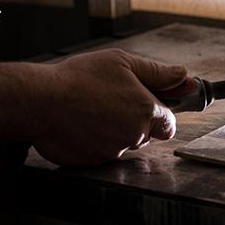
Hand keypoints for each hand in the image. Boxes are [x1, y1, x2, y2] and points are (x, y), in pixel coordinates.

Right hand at [31, 49, 186, 165]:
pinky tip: (81, 123)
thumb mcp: (122, 62)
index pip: (169, 122)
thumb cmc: (79, 78)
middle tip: (110, 101)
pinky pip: (102, 152)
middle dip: (135, 121)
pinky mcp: (94, 162)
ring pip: (124, 144)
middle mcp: (134, 134)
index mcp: (146, 110)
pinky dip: (94, 141)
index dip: (160, 113)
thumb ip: (156, 72)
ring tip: (92, 110)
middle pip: (146, 134)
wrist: (41, 101)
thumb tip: (183, 76)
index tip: (147, 104)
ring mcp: (114, 150)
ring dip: (114, 131)